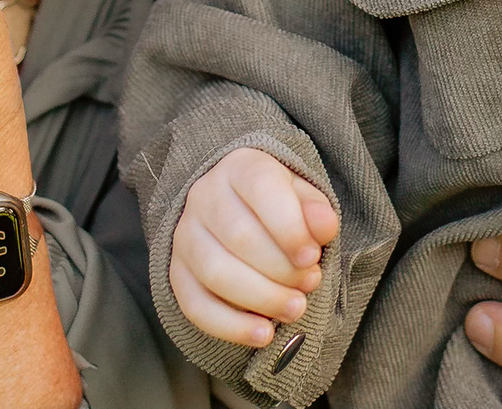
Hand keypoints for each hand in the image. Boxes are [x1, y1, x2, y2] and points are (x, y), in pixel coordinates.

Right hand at [169, 147, 341, 346]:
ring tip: (295, 308)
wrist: (235, 208)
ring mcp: (184, 235)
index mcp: (239, 167)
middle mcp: (204, 196)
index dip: (290, 227)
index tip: (313, 256)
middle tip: (311, 283)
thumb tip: (324, 227)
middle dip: (282, 269)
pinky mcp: (176, 272)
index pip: (261, 188)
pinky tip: (263, 334)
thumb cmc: (277, 203)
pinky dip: (231, 326)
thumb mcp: (301, 195)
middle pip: (240, 237)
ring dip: (262, 298)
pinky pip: (196, 305)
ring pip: (217, 273)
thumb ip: (315, 209)